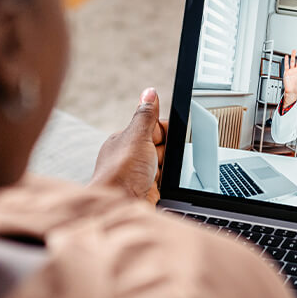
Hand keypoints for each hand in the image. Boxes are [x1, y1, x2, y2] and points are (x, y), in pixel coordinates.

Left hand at [89, 88, 167, 203]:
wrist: (120, 205)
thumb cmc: (121, 172)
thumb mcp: (137, 136)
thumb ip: (146, 115)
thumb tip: (149, 92)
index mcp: (125, 140)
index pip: (150, 128)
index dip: (164, 129)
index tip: (176, 131)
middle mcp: (131, 157)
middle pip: (159, 146)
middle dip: (167, 149)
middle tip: (167, 154)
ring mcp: (139, 175)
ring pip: (163, 164)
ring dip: (168, 167)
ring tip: (163, 170)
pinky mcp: (148, 191)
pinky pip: (164, 181)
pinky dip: (168, 181)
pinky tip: (168, 182)